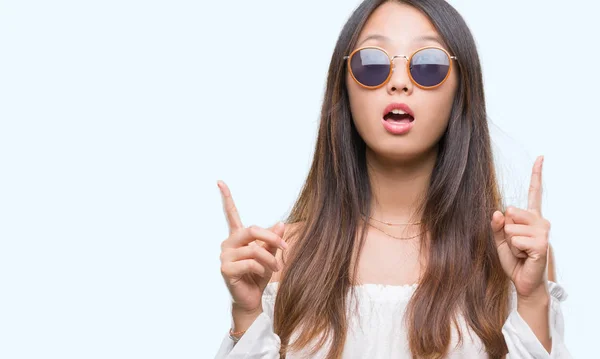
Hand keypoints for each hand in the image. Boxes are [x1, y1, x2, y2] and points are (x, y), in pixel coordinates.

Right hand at [218, 180, 287, 313]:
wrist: (252, 299)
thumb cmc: (259, 275)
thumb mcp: (270, 254)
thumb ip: (273, 240)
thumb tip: (281, 223)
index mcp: (238, 237)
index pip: (231, 213)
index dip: (226, 197)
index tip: (220, 181)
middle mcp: (228, 243)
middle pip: (252, 229)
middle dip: (272, 238)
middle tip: (285, 248)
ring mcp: (225, 256)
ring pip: (254, 249)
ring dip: (270, 259)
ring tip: (276, 268)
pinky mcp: (225, 269)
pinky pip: (250, 263)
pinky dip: (262, 268)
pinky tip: (262, 274)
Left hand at [492, 156, 550, 298]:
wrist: (524, 281)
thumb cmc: (514, 259)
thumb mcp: (500, 240)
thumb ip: (497, 225)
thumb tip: (497, 212)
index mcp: (531, 217)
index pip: (533, 192)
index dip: (536, 174)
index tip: (540, 157)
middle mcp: (541, 221)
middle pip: (510, 210)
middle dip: (506, 229)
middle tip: (516, 244)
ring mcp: (543, 232)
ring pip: (510, 227)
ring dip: (510, 242)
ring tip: (521, 251)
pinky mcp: (542, 244)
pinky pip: (515, 239)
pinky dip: (515, 249)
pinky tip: (526, 256)